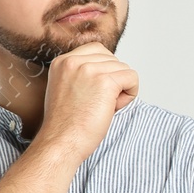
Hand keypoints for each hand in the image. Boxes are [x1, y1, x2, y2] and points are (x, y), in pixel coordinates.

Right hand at [36, 42, 138, 161]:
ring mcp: (89, 69)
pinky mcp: (105, 81)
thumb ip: (82, 73)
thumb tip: (111, 67)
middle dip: (113, 81)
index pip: (98, 50)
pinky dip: (130, 94)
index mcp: (62, 61)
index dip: (105, 70)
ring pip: (124, 69)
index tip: (96, 91)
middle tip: (98, 103)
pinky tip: (114, 108)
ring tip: (103, 107)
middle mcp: (73, 61)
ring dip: (121, 89)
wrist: (61, 142)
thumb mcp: (67, 88)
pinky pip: (132, 78)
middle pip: (113, 59)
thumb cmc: (66, 124)